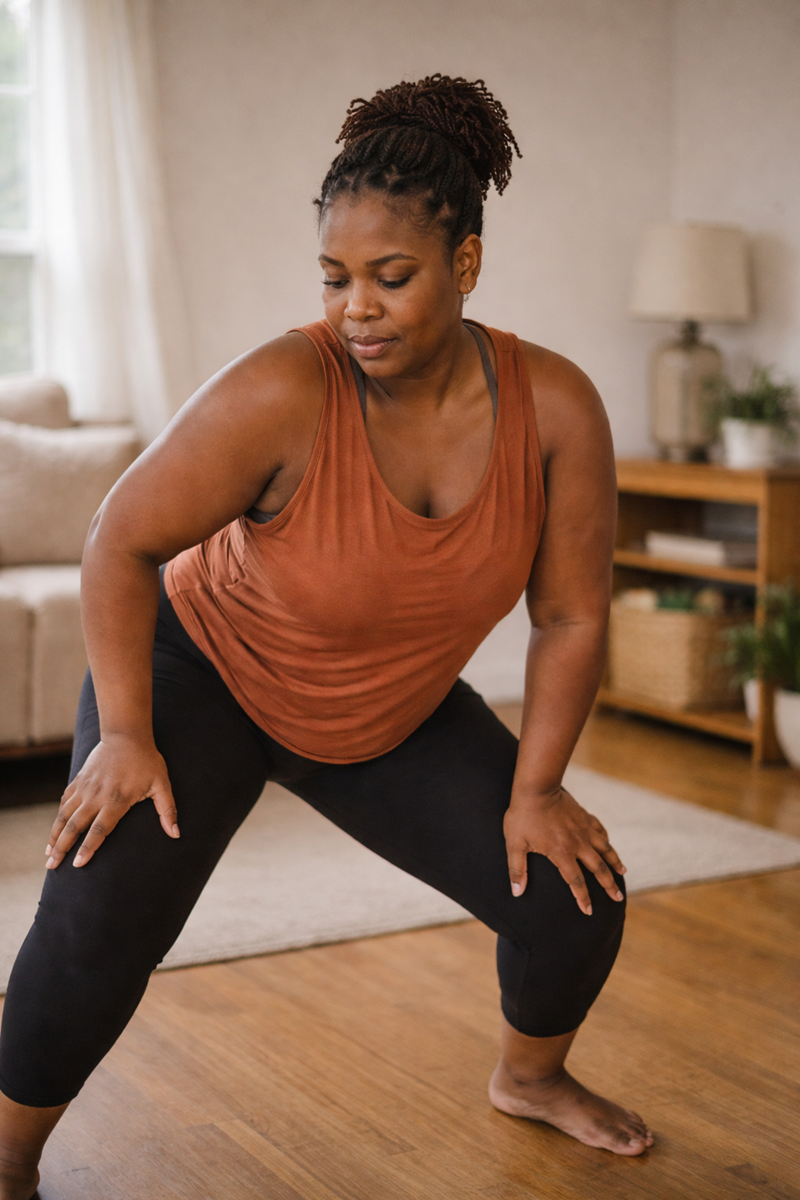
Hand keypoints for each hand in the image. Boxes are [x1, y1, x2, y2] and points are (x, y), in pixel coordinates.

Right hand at [46, 735, 177, 868]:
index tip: (78, 864)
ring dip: (55, 835)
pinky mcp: (79, 780)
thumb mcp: (162, 784)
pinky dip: (58, 818)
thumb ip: (167, 810)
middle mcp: (96, 796)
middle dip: (62, 848)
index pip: (99, 829)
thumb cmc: (147, 761)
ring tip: (47, 854)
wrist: (126, 735)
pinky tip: (55, 831)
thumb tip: (176, 834)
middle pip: (75, 826)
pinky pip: (64, 802)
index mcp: (116, 799)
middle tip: (52, 866)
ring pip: (64, 815)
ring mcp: (85, 788)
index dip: (88, 848)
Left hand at [504, 786, 624, 914]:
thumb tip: (517, 892)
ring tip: (623, 873)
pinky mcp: (584, 816)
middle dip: (609, 885)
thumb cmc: (523, 816)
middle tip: (618, 898)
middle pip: (598, 868)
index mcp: (561, 853)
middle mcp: (578, 843)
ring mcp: (584, 829)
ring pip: (605, 849)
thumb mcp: (515, 844)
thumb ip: (517, 870)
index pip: (575, 881)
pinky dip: (606, 840)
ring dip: (615, 862)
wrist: (537, 787)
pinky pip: (600, 830)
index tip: (589, 911)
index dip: (583, 898)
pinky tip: (609, 844)